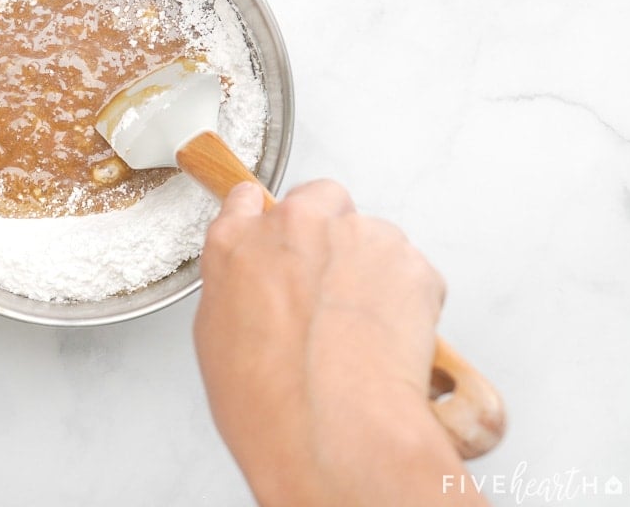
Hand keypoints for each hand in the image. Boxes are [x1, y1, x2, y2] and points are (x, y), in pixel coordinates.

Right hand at [194, 180, 486, 506]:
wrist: (333, 428)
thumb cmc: (272, 401)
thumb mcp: (218, 341)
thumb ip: (237, 290)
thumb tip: (256, 289)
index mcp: (236, 244)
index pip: (247, 202)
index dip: (269, 221)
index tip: (279, 233)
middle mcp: (294, 225)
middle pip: (321, 201)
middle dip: (330, 233)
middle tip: (332, 288)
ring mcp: (355, 235)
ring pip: (371, 236)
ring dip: (370, 269)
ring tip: (362, 331)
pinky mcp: (408, 259)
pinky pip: (412, 271)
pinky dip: (407, 299)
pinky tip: (388, 341)